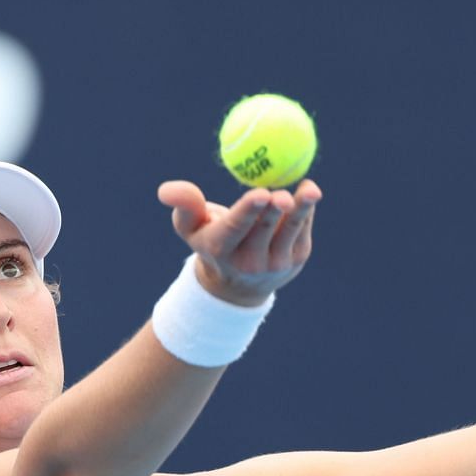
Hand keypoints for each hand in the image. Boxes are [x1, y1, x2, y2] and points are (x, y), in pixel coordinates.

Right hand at [157, 179, 320, 306]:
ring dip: (301, 210)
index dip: (249, 210)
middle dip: (274, 211)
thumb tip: (166, 190)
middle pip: (265, 230)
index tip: (260, 193)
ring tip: (309, 190)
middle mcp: (249, 260)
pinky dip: (307, 210)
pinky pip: (303, 229)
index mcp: (222, 248)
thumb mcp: (191, 228)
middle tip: (281, 194)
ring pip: (290, 230)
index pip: (236, 228)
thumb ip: (184, 206)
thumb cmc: (211, 243)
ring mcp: (276, 262)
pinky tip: (308, 193)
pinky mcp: (297, 258)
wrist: (239, 285)